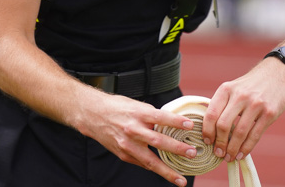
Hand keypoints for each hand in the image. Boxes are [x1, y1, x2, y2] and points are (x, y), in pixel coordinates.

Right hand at [77, 92, 198, 185]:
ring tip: (181, 179)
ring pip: (150, 160)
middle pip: (158, 141)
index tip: (190, 125)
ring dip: (167, 171)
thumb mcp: (136, 105)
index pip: (161, 117)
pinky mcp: (123, 154)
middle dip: (177, 149)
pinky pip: (142, 163)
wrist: (92, 115)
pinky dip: (155, 169)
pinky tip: (166, 173)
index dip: (176, 121)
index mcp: (138, 113)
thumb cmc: (117, 107)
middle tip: (192, 153)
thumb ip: (152, 115)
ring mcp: (127, 144)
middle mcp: (133, 129)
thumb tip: (172, 122)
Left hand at [201, 58, 284, 162]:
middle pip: (223, 125)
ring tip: (229, 157)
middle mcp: (240, 96)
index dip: (207, 131)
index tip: (207, 142)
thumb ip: (222, 105)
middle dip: (219, 143)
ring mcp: (255, 104)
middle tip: (218, 153)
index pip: (211, 113)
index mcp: (226, 89)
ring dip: (232, 149)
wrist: (276, 75)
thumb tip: (210, 131)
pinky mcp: (269, 113)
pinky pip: (255, 135)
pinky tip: (241, 154)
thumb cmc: (250, 86)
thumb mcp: (233, 88)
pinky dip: (246, 148)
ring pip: (239, 133)